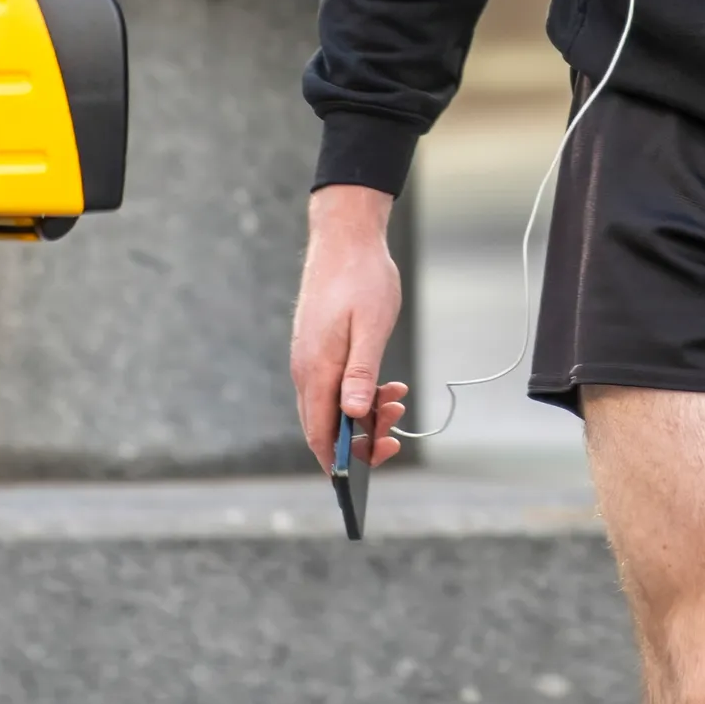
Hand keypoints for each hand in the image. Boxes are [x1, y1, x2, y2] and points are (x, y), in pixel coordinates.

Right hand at [290, 184, 410, 471]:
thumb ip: (361, 373)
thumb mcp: (371, 328)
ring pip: (332, 408)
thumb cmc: (362, 278)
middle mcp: (306, 369)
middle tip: (396, 432)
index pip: (319, 434)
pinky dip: (361, 394)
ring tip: (398, 401)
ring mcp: (310, 360)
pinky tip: (388, 384)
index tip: (374, 466)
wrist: (346, 237)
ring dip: (365, 415)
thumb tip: (354, 416)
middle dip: (360, 440)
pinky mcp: (318, 351)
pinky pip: (335, 387)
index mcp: (316, 369)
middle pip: (324, 427)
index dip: (341, 462)